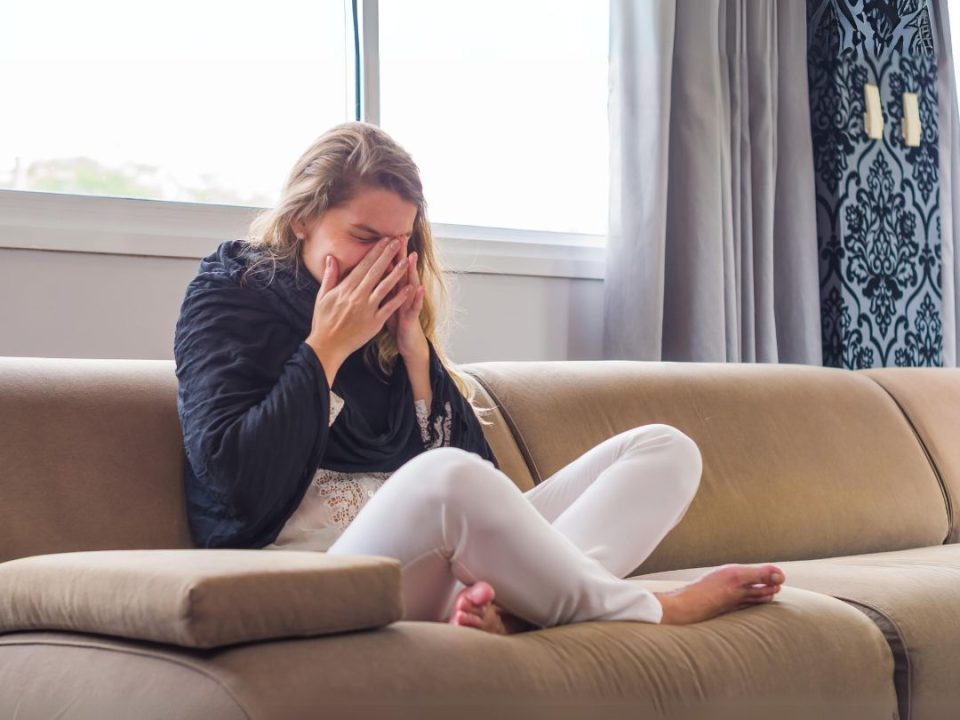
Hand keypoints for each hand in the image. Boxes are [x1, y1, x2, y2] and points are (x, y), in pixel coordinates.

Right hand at [305, 236, 412, 384]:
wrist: (327, 345)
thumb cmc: (323, 321)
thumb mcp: (322, 296)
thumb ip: (329, 276)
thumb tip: (331, 258)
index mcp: (345, 288)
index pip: (363, 266)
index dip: (375, 252)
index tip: (384, 240)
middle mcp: (357, 296)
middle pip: (375, 272)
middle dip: (387, 256)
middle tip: (398, 242)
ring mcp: (366, 309)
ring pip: (384, 287)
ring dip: (396, 273)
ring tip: (407, 261)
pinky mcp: (374, 322)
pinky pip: (389, 308)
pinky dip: (399, 298)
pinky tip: (409, 288)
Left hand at [384, 235, 427, 361]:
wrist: (406, 341)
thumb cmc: (395, 322)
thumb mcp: (384, 303)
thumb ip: (378, 288)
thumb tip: (369, 274)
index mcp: (391, 289)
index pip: (387, 269)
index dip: (385, 254)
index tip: (382, 236)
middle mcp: (402, 293)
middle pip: (400, 272)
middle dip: (400, 255)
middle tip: (400, 237)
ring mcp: (408, 304)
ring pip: (410, 285)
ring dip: (411, 272)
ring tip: (411, 257)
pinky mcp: (412, 317)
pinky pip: (414, 306)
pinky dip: (416, 297)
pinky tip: (417, 288)